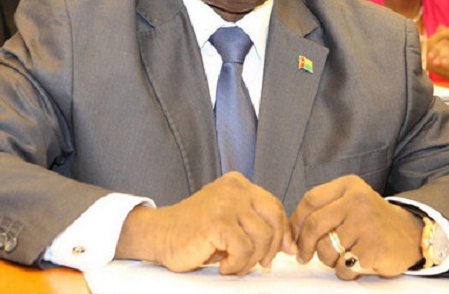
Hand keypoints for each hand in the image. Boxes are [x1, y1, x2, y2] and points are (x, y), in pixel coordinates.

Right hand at [115, 172, 292, 275]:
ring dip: (251, 260)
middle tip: (261, 264)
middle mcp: (235, 188)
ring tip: (234, 265)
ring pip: (262, 237)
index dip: (282, 232)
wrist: (159, 235)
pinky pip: (245, 249)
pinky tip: (223, 266)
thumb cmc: (194, 232)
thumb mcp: (230, 220)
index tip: (283, 252)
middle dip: (272, 247)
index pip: (274, 206)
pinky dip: (237, 264)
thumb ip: (256, 225)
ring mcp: (226, 203)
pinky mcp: (218, 222)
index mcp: (238, 183)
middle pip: (274, 218)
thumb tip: (290, 246)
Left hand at [290, 175, 421, 279]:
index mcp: (349, 186)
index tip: (293, 237)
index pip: (310, 200)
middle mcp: (357, 201)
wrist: (411, 234)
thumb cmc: (372, 221)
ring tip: (343, 256)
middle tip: (303, 257)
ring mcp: (366, 224)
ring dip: (328, 260)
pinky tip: (357, 263)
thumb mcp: (350, 203)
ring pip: (326, 249)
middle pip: (314, 225)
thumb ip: (323, 211)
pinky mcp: (373, 248)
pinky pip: (343, 266)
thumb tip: (290, 234)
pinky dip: (345, 271)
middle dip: (304, 245)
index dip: (296, 221)